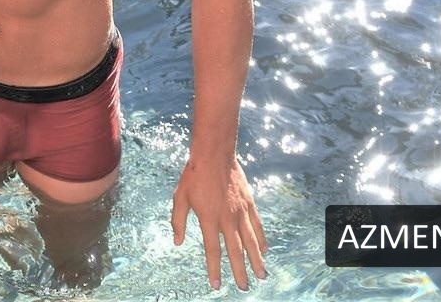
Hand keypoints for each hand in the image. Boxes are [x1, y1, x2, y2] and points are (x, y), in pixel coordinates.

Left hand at [172, 156, 266, 290]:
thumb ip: (178, 221)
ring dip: (256, 260)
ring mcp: (240, 211)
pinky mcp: (249, 203)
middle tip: (244, 287)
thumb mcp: (179, 197)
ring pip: (250, 241)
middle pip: (236, 250)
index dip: (214, 268)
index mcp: (209, 218)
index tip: (216, 284)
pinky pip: (257, 224)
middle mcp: (227, 218)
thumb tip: (177, 242)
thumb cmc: (194, 175)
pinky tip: (263, 250)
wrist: (214, 153)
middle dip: (240, 271)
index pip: (213, 250)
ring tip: (262, 275)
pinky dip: (261, 238)